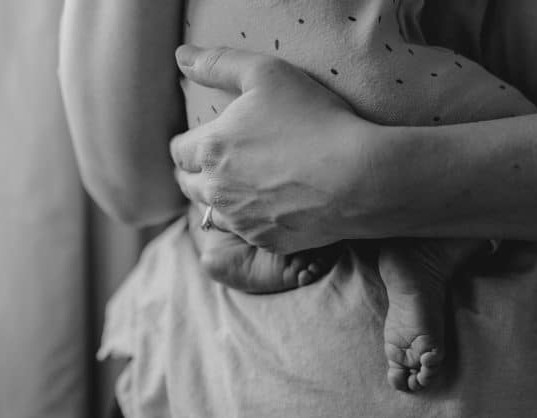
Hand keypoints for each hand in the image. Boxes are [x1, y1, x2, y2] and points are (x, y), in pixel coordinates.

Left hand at [172, 45, 374, 253]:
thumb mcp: (267, 74)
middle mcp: (217, 189)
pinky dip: (248, 221)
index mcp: (211, 148)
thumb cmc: (314, 120)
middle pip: (188, 185)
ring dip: (216, 201)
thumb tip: (182, 58)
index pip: (179, 151)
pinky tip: (266, 209)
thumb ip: (218, 64)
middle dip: (194, 175)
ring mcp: (241, 220)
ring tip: (234, 190)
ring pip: (211, 214)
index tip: (197, 144)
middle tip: (210, 168)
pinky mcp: (266, 241)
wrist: (357, 178)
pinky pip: (245, 233)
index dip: (186, 145)